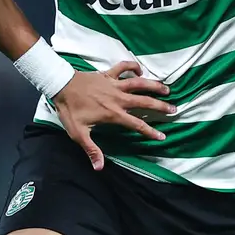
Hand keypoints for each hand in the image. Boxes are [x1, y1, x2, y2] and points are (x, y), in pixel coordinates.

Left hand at [51, 60, 174, 169]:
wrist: (60, 86)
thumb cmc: (70, 111)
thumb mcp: (79, 133)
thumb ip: (91, 150)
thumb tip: (99, 168)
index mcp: (113, 114)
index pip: (137, 124)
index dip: (150, 131)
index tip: (162, 136)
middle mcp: (118, 98)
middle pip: (144, 101)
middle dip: (160, 105)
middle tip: (174, 109)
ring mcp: (114, 84)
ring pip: (138, 83)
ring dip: (153, 85)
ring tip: (167, 88)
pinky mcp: (107, 74)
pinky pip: (123, 67)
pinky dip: (133, 66)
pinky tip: (140, 71)